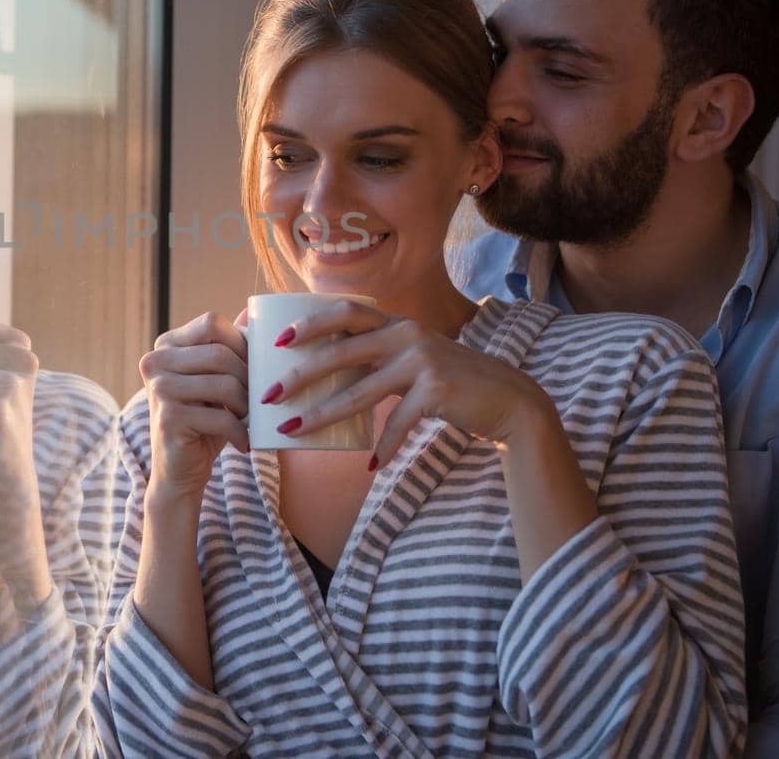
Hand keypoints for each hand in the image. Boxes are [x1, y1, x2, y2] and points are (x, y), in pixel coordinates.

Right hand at [137, 311, 249, 506]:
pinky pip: (221, 418)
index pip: (212, 323)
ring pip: (225, 384)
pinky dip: (240, 433)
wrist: (180, 471)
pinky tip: (244, 443)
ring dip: (248, 407)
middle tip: (260, 401)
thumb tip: (252, 308)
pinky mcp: (168, 418)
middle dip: (250, 379)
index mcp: (166, 345)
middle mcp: (155, 361)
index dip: (242, 343)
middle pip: (221, 354)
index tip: (255, 370)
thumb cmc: (204, 421)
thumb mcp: (218, 380)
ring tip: (251, 420)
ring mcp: (158, 389)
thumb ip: (230, 347)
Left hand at [268, 300, 555, 468]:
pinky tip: (371, 465)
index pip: (346, 313)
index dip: (310, 323)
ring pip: (360, 391)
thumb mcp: (414, 361)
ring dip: (323, 414)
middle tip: (269, 393)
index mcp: (397, 323)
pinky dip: (384, 447)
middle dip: (300, 374)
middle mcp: (407, 334)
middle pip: (341, 352)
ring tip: (294, 430)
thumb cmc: (452, 384)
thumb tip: (327, 376)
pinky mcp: (437, 390)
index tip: (276, 340)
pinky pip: (398, 423)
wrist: (510, 400)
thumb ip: (380, 359)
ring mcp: (422, 361)